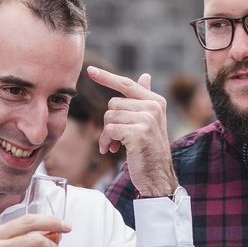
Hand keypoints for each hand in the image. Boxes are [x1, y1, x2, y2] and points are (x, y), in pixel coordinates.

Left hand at [87, 66, 177, 196]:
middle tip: (117, 138)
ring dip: (106, 134)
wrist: (157, 175)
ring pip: (109, 117)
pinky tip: (111, 150)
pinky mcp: (138, 133)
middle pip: (113, 103)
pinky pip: (109, 130)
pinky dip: (105, 141)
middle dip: (110, 121)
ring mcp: (147, 119)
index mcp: (156, 101)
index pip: (127, 84)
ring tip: (115, 145)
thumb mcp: (149, 121)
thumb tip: (145, 75)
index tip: (90, 70)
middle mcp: (154, 107)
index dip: (107, 77)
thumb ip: (144, 99)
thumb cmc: (149, 149)